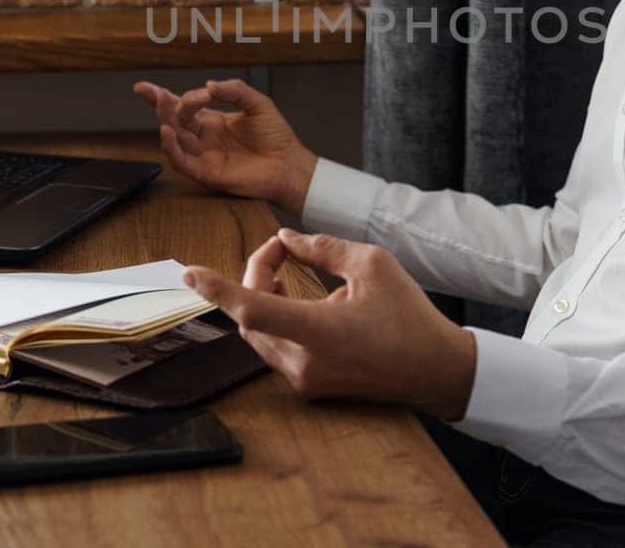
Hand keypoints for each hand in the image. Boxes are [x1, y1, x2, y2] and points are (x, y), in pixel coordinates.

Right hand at [132, 78, 317, 216]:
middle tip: (159, 94)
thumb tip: (208, 85)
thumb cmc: (276, 137)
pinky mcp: (206, 173)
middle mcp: (204, 138)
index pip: (182, 106)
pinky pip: (181, 161)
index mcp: (213, 120)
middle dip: (162, 106)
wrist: (290, 164)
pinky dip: (171, 148)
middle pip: (174, 120)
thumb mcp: (257, 103)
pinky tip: (168, 132)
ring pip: (175, 138)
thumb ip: (234, 90)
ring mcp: (203, 155)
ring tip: (164, 104)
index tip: (143, 87)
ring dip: (166, 121)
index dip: (161, 97)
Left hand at [182, 229, 477, 421]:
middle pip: (250, 316)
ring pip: (258, 333)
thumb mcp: (373, 265)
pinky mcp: (310, 386)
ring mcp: (306, 379)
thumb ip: (323, 248)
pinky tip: (298, 301)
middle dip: (253, 276)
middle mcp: (305, 362)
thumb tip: (286, 238)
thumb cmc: (410, 315)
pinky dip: (276, 319)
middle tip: (281, 249)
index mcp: (320, 332)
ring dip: (262, 298)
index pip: (252, 309)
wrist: (436, 371)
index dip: (218, 290)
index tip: (188, 273)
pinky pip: (275, 347)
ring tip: (287, 272)